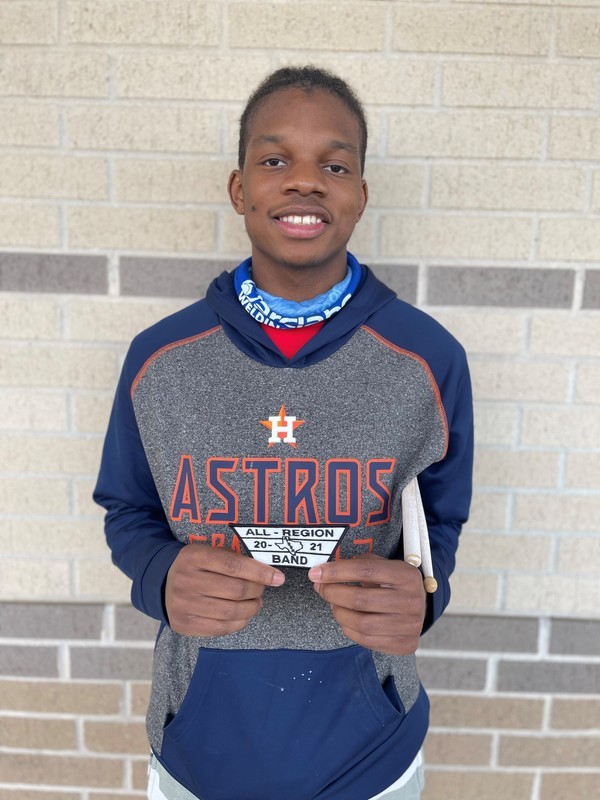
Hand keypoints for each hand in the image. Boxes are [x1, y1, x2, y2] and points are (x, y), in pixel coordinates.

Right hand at [165, 544, 284, 636]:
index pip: (233, 566)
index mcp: (194, 556)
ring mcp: (183, 604)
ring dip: (252, 607)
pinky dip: (240, 622)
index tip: (277, 577)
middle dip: (257, 590)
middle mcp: (186, 580)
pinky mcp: (184, 624)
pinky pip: (221, 628)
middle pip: (235, 590)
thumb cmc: (196, 566)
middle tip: (262, 589)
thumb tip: (269, 574)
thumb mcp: (209, 552)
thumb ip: (234, 560)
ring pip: (231, 611)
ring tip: (255, 602)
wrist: (163, 583)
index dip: (259, 572)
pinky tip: (244, 614)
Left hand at [308, 555, 425, 654]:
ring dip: (339, 613)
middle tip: (321, 588)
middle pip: (361, 599)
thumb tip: (326, 572)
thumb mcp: (385, 566)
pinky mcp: (404, 644)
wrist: (420, 607)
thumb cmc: (395, 584)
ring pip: (362, 624)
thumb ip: (360, 564)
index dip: (337, 571)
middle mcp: (411, 601)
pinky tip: (346, 619)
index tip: (316, 572)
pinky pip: (366, 640)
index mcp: (406, 575)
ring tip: (334, 604)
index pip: (366, 570)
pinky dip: (349, 629)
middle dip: (333, 593)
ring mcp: (410, 625)